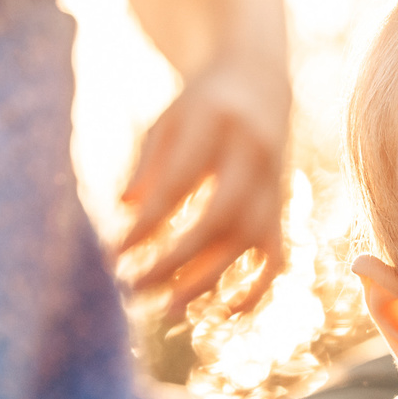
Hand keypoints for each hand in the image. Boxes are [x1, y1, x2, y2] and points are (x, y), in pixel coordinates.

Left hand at [118, 61, 288, 319]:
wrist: (259, 84)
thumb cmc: (201, 107)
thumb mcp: (167, 121)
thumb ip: (147, 165)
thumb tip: (124, 213)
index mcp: (220, 126)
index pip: (181, 184)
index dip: (148, 222)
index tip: (115, 251)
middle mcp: (255, 157)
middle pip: (219, 219)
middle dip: (176, 259)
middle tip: (134, 287)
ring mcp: (274, 186)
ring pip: (249, 242)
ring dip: (208, 280)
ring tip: (167, 310)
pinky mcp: (282, 210)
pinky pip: (278, 257)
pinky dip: (257, 289)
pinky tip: (225, 313)